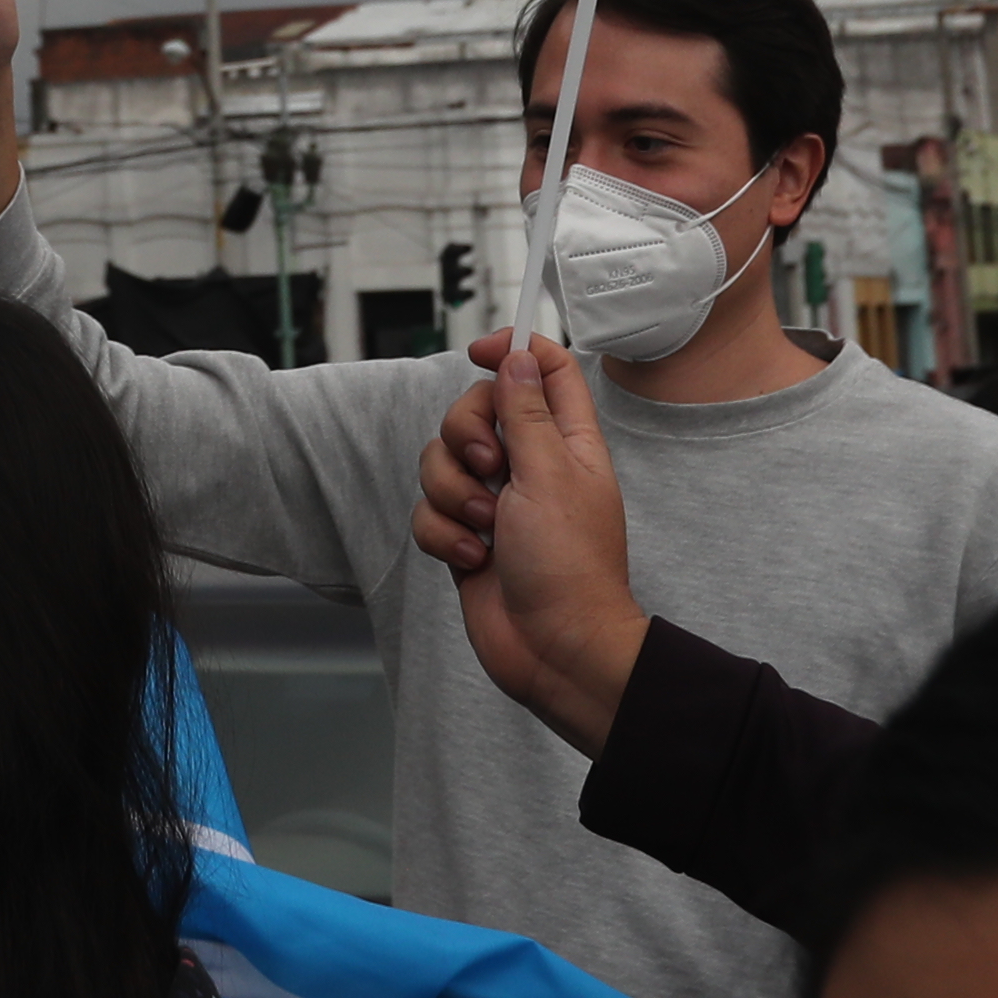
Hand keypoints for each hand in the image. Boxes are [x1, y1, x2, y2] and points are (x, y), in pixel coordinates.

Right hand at [444, 333, 648, 757]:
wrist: (554, 648)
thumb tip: (517, 355)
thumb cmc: (569, 565)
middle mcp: (528, 464)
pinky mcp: (464, 537)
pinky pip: (428, 512)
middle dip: (464, 437)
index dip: (512, 349)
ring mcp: (494, 502)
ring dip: (453, 495)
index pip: (544, 368)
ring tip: (486, 530)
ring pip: (440, 463)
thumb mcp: (549, 474)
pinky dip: (444, 534)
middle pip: (473, 411)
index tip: (479, 351)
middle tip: (492, 471)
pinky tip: (474, 561)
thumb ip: (526, 412)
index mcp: (565, 440)